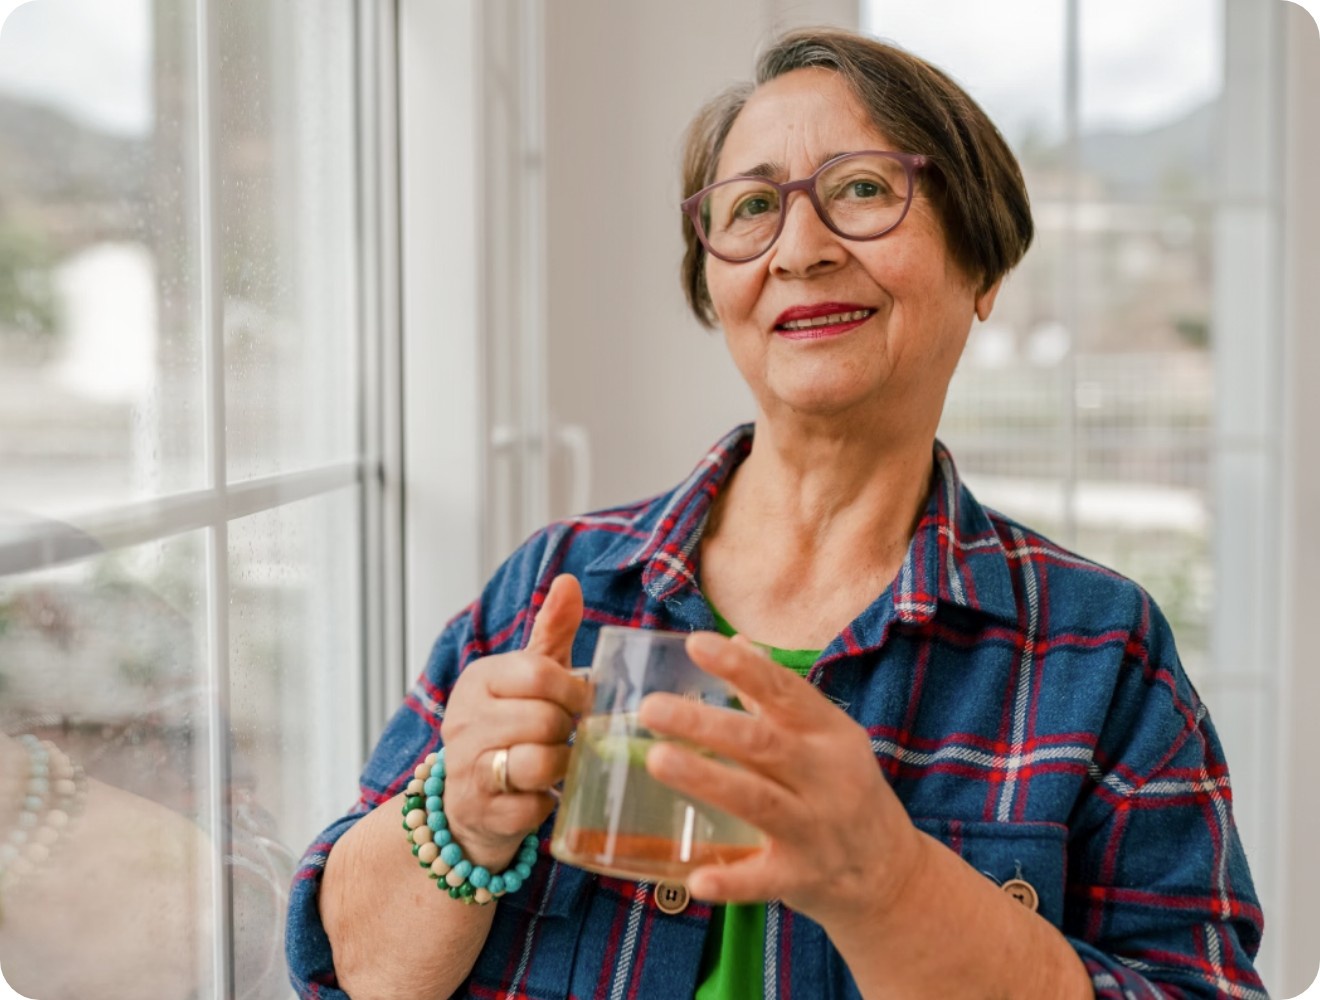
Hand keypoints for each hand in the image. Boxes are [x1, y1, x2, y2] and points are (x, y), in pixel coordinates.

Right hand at [438, 574, 589, 869]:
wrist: (467, 800)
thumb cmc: (509, 726)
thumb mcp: (529, 674)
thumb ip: (551, 629)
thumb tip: (568, 581)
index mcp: (479, 680)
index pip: (539, 673)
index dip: (573, 689)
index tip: (580, 701)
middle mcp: (465, 722)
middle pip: (545, 719)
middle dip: (568, 730)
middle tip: (568, 734)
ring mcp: (468, 770)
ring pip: (540, 762)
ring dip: (563, 765)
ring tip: (558, 761)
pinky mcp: (481, 813)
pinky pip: (534, 807)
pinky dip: (547, 803)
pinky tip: (540, 794)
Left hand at [637, 632, 923, 932]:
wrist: (893, 873)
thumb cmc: (846, 790)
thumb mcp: (825, 738)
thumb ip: (778, 697)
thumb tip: (739, 641)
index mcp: (829, 734)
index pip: (784, 691)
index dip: (742, 667)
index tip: (697, 643)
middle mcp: (826, 777)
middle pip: (762, 743)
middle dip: (705, 724)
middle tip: (650, 708)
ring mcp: (815, 829)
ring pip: (758, 802)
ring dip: (707, 780)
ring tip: (659, 760)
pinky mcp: (802, 878)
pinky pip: (763, 880)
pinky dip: (730, 881)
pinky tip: (695, 879)